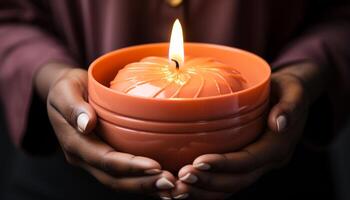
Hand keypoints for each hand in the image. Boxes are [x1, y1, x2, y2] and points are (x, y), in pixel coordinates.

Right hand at [37, 65, 175, 198]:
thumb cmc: (67, 88)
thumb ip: (73, 107)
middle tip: (170, 182)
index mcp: (74, 143)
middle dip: (142, 183)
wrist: (64, 94)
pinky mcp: (102, 159)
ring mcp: (93, 161)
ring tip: (170, 185)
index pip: (105, 160)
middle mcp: (83, 158)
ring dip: (145, 186)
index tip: (155, 166)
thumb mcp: (65, 89)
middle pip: (114, 179)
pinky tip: (160, 180)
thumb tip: (86, 124)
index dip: (130, 166)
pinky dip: (142, 181)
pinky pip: (122, 175)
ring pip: (119, 182)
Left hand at [170, 62, 323, 199]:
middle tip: (182, 177)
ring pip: (232, 187)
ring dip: (205, 191)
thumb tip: (279, 122)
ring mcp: (259, 166)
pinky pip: (229, 182)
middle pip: (238, 180)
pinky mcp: (249, 165)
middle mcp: (269, 161)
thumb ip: (289, 105)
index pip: (250, 160)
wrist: (293, 98)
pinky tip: (188, 187)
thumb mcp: (293, 90)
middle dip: (209, 182)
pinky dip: (208, 189)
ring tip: (179, 188)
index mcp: (278, 145)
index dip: (225, 164)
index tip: (198, 162)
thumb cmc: (288, 90)